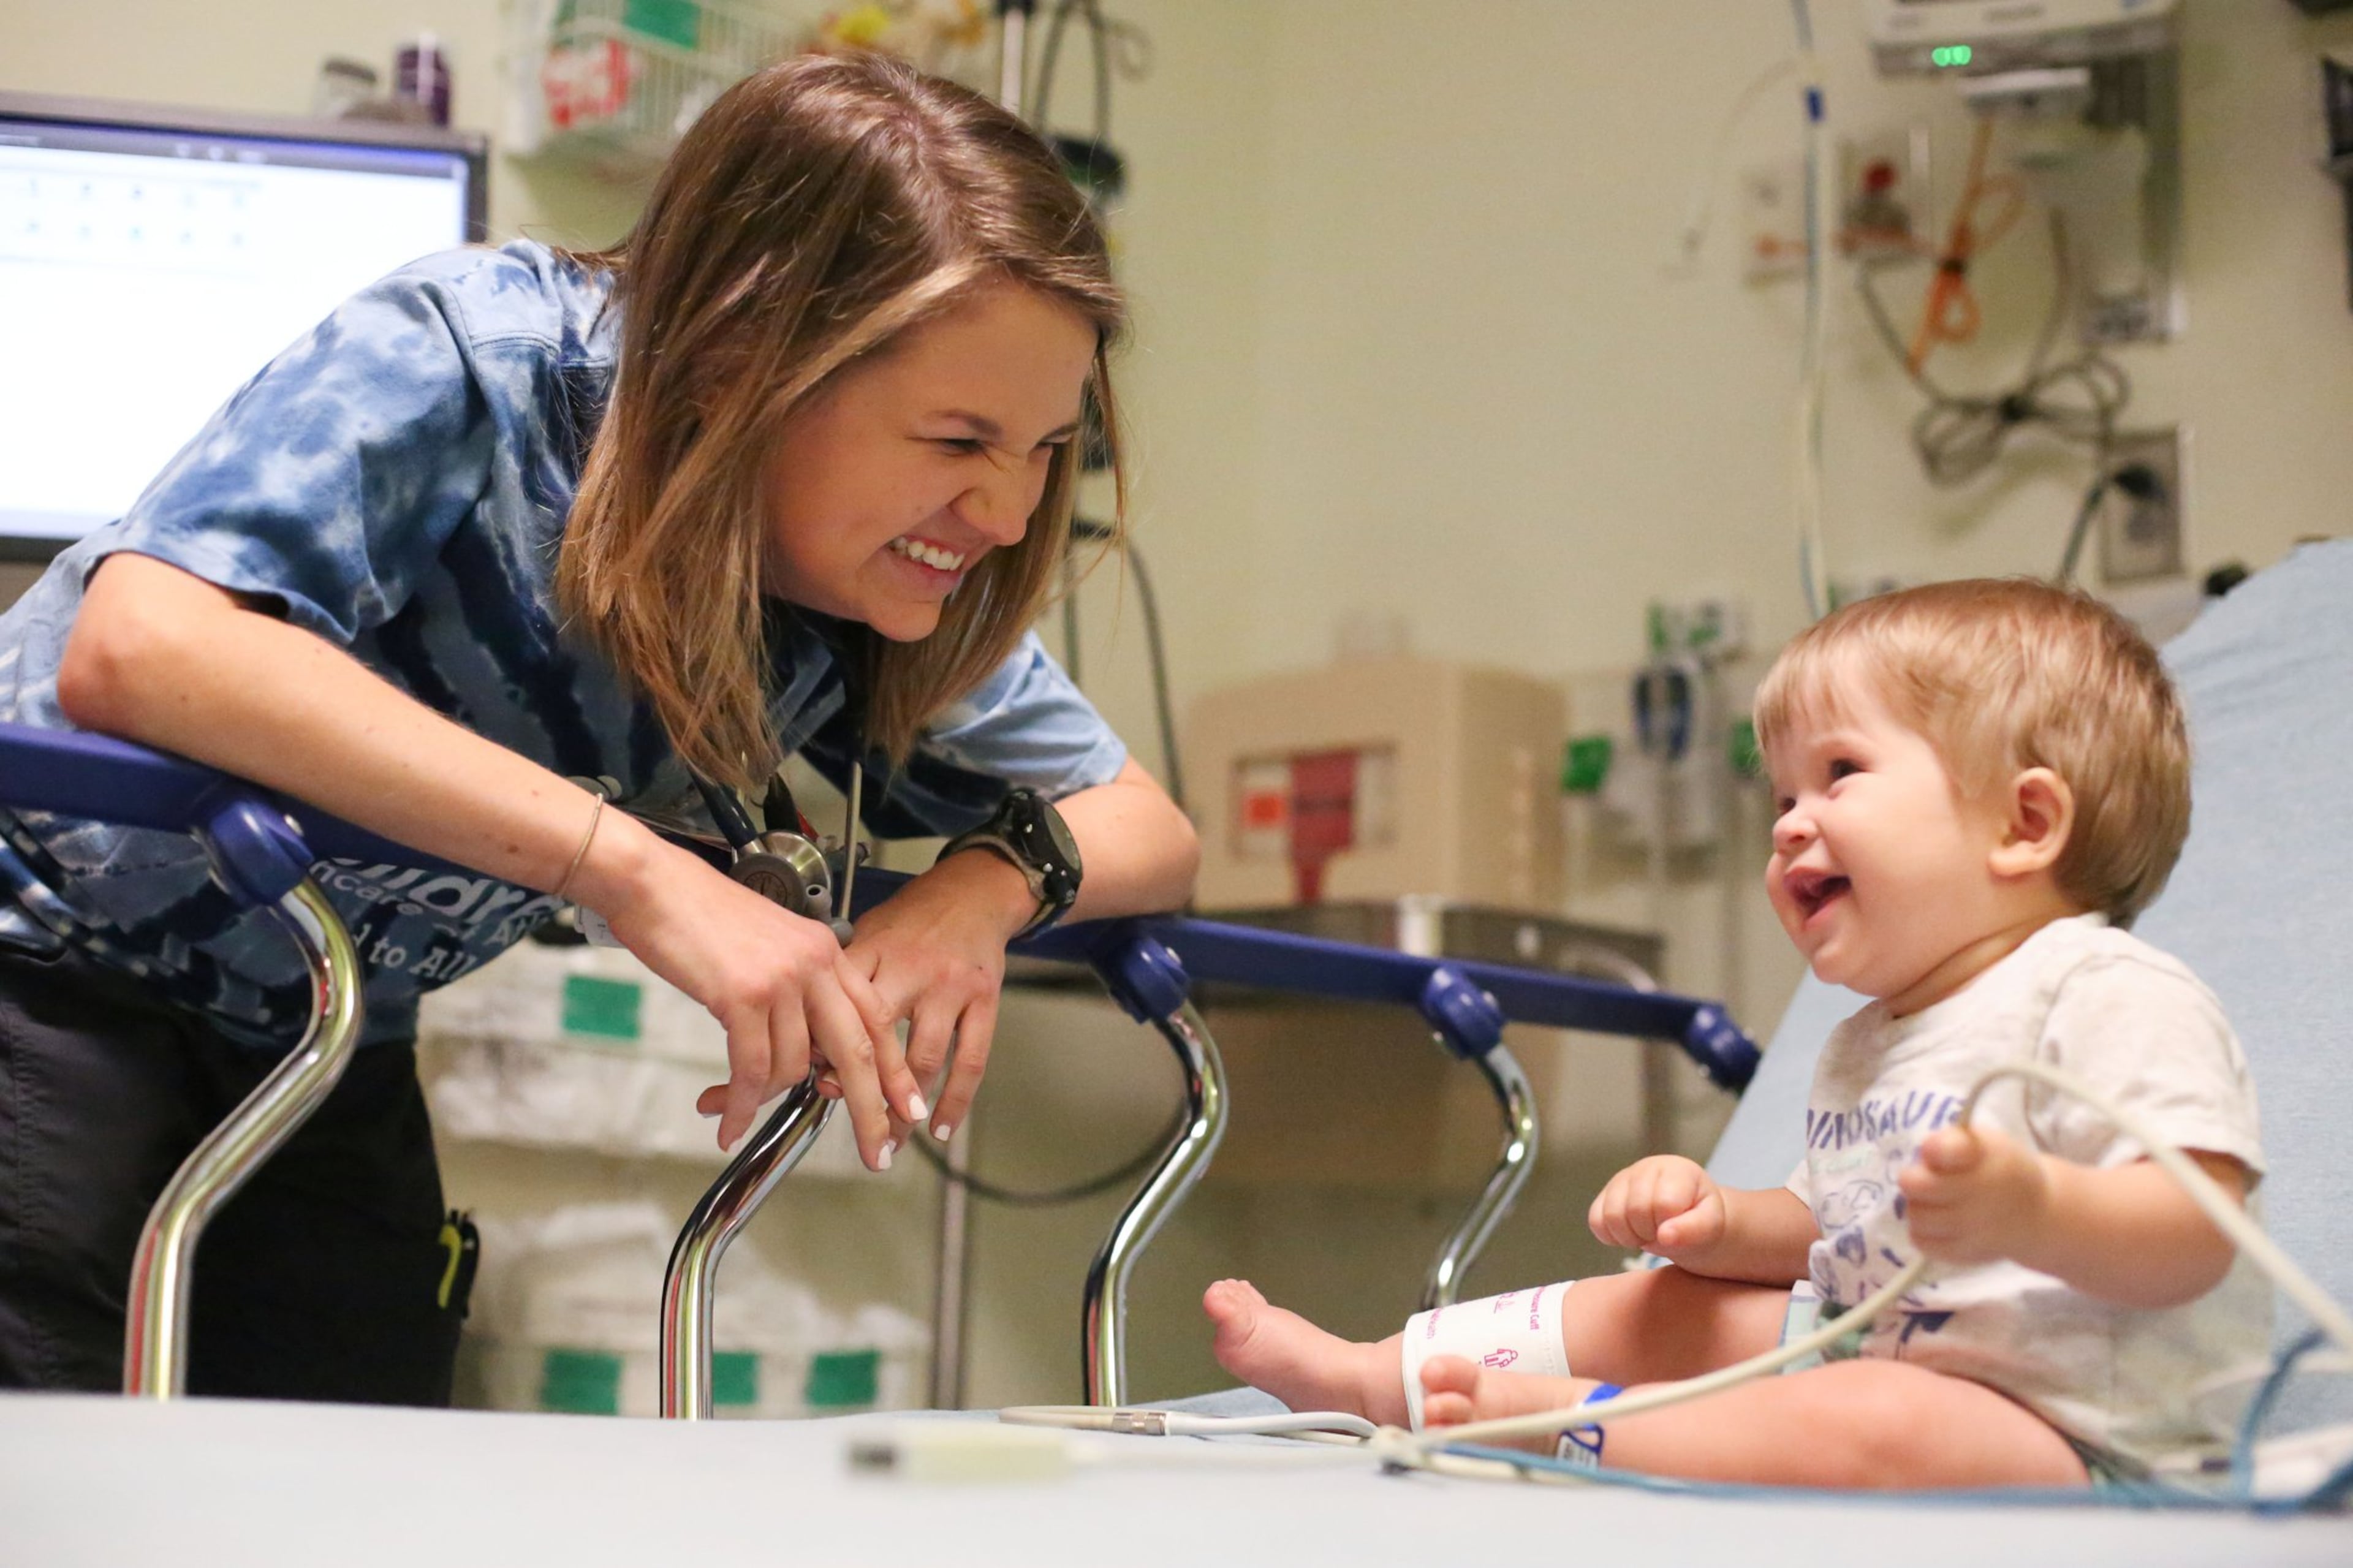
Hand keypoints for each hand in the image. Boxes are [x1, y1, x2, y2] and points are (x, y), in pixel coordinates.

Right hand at [582, 825, 922, 1169]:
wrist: (654, 883)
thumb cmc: (700, 914)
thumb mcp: (770, 945)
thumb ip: (797, 989)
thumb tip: (805, 1048)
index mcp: (827, 951)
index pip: (876, 1018)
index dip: (895, 1069)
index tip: (908, 1106)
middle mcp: (815, 964)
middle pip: (858, 1052)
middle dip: (871, 1109)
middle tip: (879, 1153)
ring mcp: (782, 980)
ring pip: (793, 1065)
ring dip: (766, 1097)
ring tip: (737, 1108)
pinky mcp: (744, 996)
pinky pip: (750, 1068)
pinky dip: (739, 1103)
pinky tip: (726, 1121)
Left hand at [841, 848, 1035, 1142]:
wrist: (973, 889)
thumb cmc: (912, 919)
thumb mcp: (866, 935)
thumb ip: (842, 985)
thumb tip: (812, 1047)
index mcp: (872, 951)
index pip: (839, 1009)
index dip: (822, 1053)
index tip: (810, 1088)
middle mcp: (910, 969)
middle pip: (878, 1038)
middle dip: (861, 1090)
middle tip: (850, 1129)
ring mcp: (949, 986)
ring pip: (924, 1057)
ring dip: (906, 1106)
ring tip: (892, 1140)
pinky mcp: (984, 999)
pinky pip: (971, 1059)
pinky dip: (956, 1100)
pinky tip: (942, 1127)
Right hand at [1588, 1155, 1730, 1265]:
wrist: (1688, 1215)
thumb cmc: (1701, 1217)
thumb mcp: (1711, 1225)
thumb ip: (1693, 1229)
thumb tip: (1664, 1236)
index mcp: (1676, 1170)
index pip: (1663, 1204)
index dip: (1670, 1227)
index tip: (1678, 1230)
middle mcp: (1645, 1167)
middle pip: (1634, 1210)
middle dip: (1650, 1233)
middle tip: (1662, 1235)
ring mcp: (1622, 1179)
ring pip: (1611, 1217)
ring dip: (1630, 1237)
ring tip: (1647, 1235)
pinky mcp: (1605, 1195)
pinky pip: (1595, 1221)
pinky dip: (1611, 1236)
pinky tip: (1631, 1235)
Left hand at [1897, 1125, 2050, 1265]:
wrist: (2035, 1214)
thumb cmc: (1998, 1169)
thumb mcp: (1984, 1143)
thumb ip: (1951, 1140)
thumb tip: (1924, 1153)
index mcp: (1983, 1157)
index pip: (1945, 1150)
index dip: (1934, 1151)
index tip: (1933, 1154)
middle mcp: (1980, 1194)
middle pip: (1915, 1185)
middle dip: (1913, 1179)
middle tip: (1923, 1178)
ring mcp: (1974, 1229)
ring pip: (1916, 1215)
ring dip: (1917, 1206)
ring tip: (1932, 1201)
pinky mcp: (1965, 1253)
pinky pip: (1922, 1242)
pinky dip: (1922, 1231)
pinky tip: (1936, 1222)